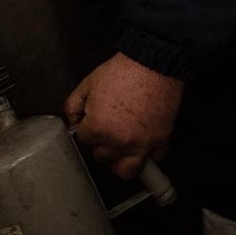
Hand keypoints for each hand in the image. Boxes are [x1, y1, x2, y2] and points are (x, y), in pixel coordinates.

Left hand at [64, 52, 183, 180]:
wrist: (152, 63)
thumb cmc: (122, 71)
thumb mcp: (88, 83)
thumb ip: (73, 105)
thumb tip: (73, 121)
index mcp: (99, 128)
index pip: (83, 141)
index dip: (86, 129)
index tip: (91, 122)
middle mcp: (119, 142)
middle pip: (102, 157)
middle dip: (101, 144)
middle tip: (105, 131)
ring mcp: (142, 144)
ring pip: (126, 171)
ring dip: (121, 162)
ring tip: (120, 150)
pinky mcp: (162, 140)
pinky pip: (155, 159)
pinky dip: (150, 154)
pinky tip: (143, 143)